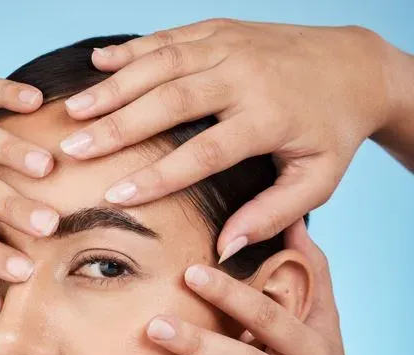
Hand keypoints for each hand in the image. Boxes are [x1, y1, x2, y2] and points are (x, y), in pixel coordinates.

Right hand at [61, 19, 392, 258]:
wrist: (356, 66)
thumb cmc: (333, 132)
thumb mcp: (317, 181)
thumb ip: (272, 215)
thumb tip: (224, 249)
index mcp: (268, 117)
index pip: (202, 152)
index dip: (156, 176)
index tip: (115, 196)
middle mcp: (245, 75)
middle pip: (170, 101)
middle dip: (117, 127)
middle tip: (74, 149)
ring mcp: (231, 45)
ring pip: (161, 63)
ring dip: (113, 87)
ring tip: (73, 110)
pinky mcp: (221, 30)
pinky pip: (169, 36)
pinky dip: (131, 49)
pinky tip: (98, 64)